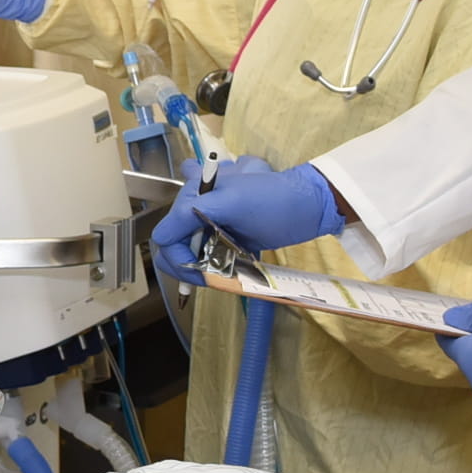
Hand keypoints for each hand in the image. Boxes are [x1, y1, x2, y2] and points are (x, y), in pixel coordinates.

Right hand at [151, 157, 341, 279]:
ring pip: (191, 255)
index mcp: (193, 195)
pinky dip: (216, 268)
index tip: (200, 275)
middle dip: (189, 266)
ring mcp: (211, 223)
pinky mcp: (226, 236)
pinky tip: (231, 269)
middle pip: (175, 247)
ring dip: (204, 269)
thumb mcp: (231, 202)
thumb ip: (191, 214)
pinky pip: (209, 257)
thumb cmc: (274, 202)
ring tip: (227, 272)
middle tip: (213, 277)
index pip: (166, 235)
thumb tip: (161, 238)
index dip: (178, 258)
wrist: (309, 206)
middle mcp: (197, 208)